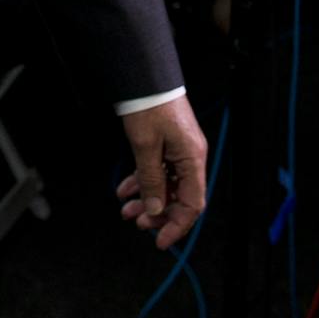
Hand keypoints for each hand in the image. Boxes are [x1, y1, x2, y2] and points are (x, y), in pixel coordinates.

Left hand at [116, 96, 207, 248]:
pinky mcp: (169, 144)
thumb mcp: (146, 147)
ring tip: (127, 208)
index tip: (160, 240)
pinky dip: (143, 181)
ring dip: (148, 198)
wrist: (145, 78)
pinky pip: (159, 170)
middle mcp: (190, 157)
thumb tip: (154, 209)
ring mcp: (180, 150)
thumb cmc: (149, 105)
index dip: (177, 225)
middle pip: (180, 197)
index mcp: (192, 159)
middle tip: (137, 223)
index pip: (193, 204)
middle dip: (158, 213)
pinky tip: (125, 188)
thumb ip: (151, 181)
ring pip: (167, 185)